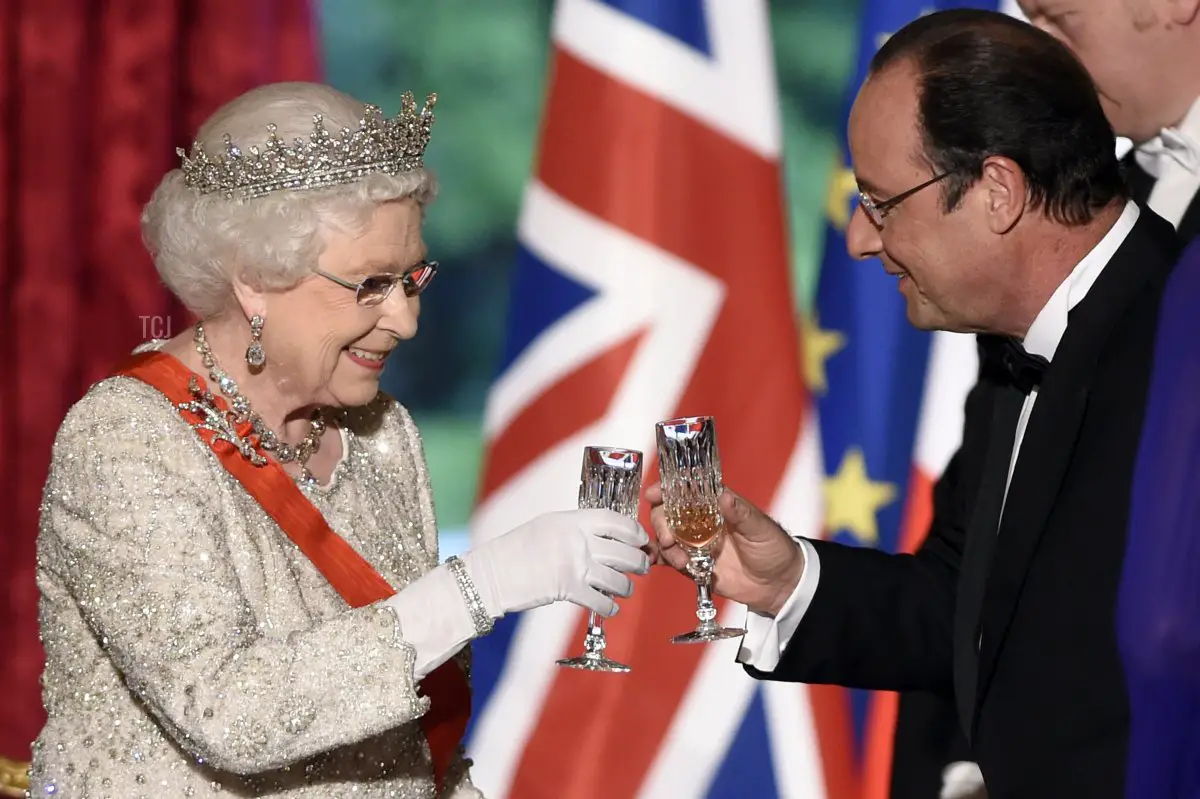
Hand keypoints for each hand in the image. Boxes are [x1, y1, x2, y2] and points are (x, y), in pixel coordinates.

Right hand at [463, 509, 649, 618]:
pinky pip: (602, 601)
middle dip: (640, 562)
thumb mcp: (548, 525)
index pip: (617, 521)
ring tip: (626, 589)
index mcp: (574, 520)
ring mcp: (575, 565)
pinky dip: (610, 607)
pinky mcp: (569, 590)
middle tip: (643, 566)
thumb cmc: (518, 548)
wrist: (494, 572)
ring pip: (618, 579)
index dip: (635, 532)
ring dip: (627, 587)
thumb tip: (605, 537)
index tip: (642, 539)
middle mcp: (579, 540)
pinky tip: (610, 607)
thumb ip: (577, 528)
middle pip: (625, 552)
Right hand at [646, 483, 802, 616]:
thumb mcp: (760, 528)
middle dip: (661, 523)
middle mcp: (701, 522)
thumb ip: (741, 514)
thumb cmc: (774, 548)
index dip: (666, 489)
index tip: (652, 494)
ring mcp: (695, 543)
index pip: (686, 490)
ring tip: (681, 562)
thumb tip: (724, 497)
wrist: (778, 584)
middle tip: (668, 539)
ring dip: (664, 547)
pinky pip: (669, 559)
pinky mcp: (693, 564)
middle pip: (668, 513)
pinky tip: (652, 562)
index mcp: (716, 505)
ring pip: (666, 537)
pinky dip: (657, 559)